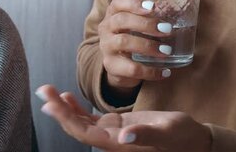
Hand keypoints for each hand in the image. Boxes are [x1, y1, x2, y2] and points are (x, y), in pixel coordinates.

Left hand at [36, 85, 211, 151]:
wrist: (192, 141)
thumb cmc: (182, 138)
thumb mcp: (167, 133)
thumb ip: (145, 135)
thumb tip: (123, 138)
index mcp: (118, 146)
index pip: (84, 133)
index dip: (66, 119)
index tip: (50, 105)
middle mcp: (110, 142)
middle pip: (77, 127)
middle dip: (58, 110)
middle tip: (42, 90)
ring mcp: (112, 134)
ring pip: (81, 122)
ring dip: (63, 107)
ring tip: (48, 90)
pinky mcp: (116, 126)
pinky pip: (90, 119)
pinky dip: (77, 107)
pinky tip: (66, 96)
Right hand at [99, 0, 173, 95]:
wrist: (120, 67)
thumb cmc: (134, 39)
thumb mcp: (139, 26)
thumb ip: (153, 18)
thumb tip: (175, 10)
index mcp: (113, 13)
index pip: (118, 2)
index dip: (134, 3)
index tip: (153, 6)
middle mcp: (106, 28)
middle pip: (121, 20)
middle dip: (146, 24)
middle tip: (167, 30)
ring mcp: (106, 47)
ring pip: (123, 42)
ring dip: (148, 46)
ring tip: (166, 51)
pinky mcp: (111, 66)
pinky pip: (131, 68)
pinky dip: (150, 71)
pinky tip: (165, 72)